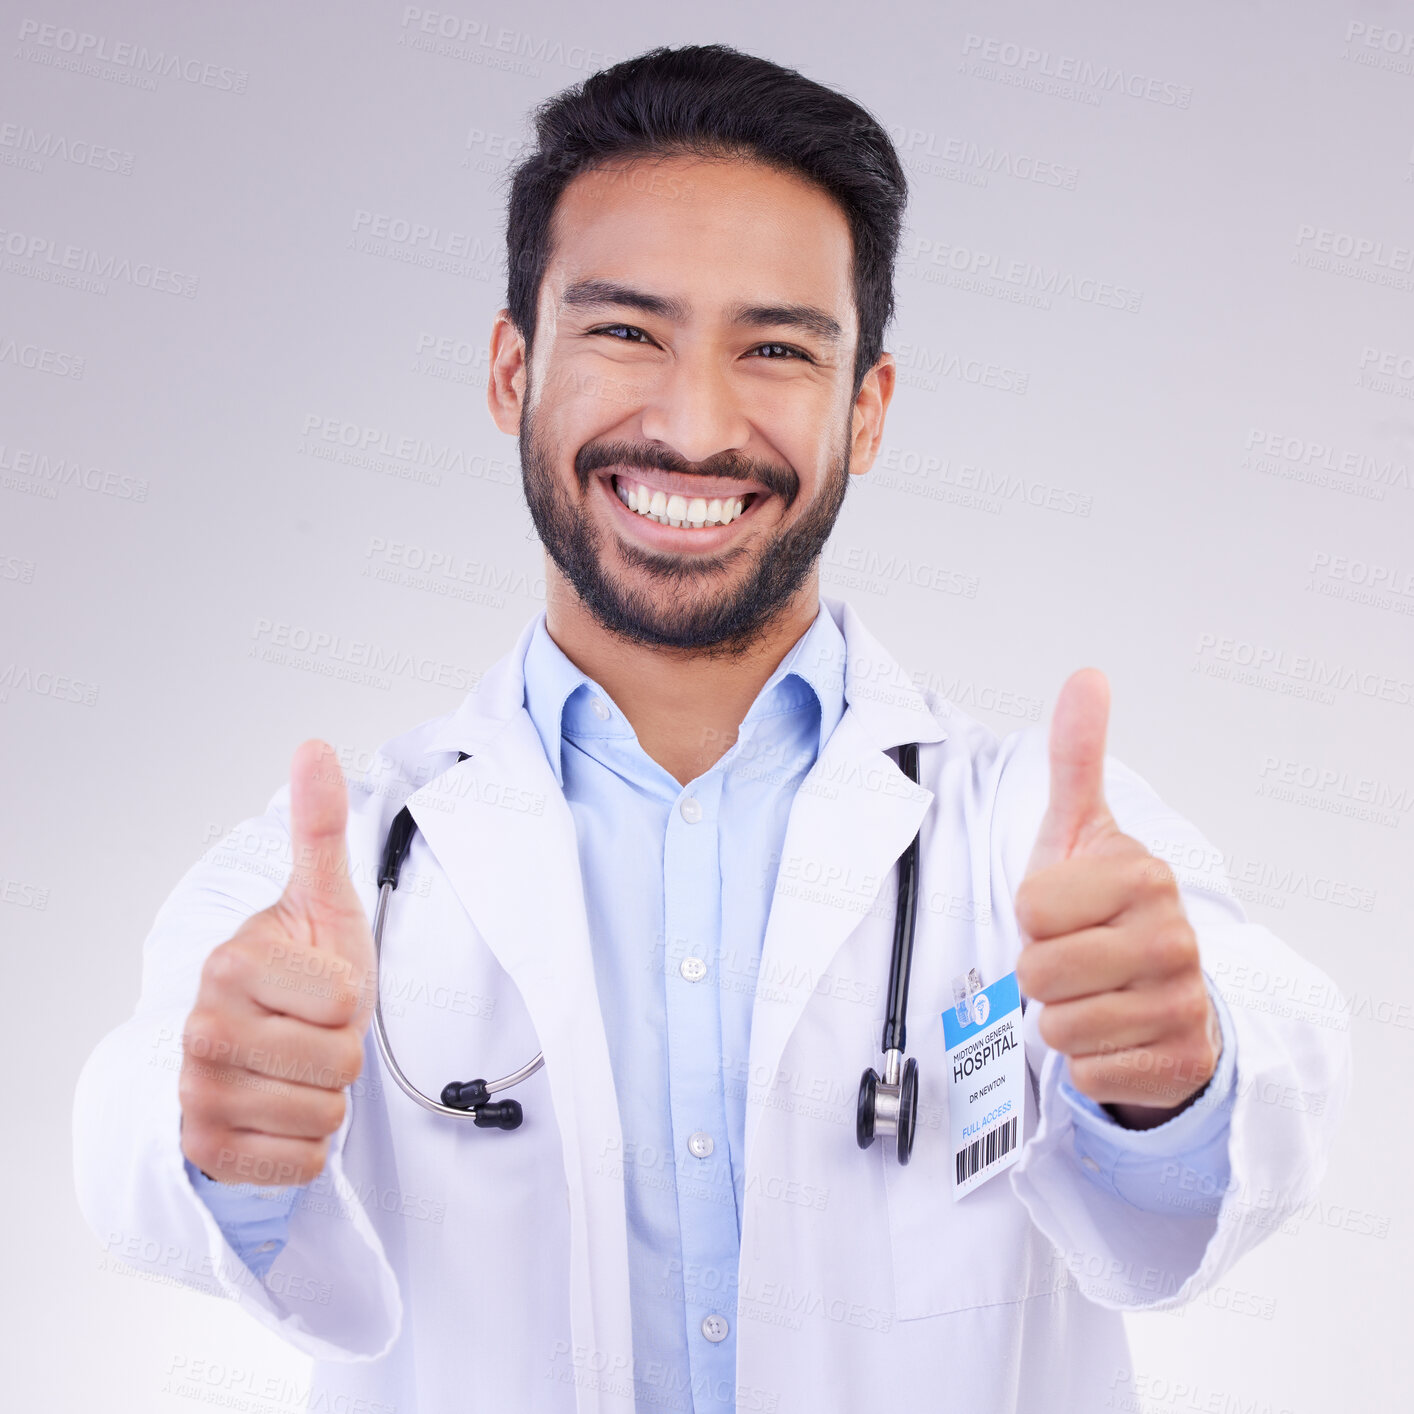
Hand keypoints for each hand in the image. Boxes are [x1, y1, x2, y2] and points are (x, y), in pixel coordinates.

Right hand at [179, 740, 375, 1185]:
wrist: (262, 1049)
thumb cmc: (304, 975)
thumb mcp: (322, 902)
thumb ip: (319, 829)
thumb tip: (315, 747)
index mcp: (232, 962)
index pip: (346, 1002)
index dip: (351, 999)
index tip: (321, 989)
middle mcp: (201, 1028)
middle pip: (338, 1063)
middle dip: (342, 1052)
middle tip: (312, 1034)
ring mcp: (195, 1092)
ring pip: (322, 1117)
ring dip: (326, 1098)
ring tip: (298, 1070)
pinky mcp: (202, 1151)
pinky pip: (297, 1165)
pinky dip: (305, 1147)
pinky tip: (280, 1114)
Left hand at [1013, 670, 1220, 1126]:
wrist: (1158, 991)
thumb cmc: (1101, 908)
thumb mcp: (1080, 834)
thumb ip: (1076, 758)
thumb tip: (1087, 677)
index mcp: (1144, 875)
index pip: (1030, 908)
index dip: (1033, 915)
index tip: (1065, 910)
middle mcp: (1174, 938)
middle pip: (1039, 972)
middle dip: (1041, 972)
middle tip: (1073, 959)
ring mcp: (1183, 1004)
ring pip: (1058, 1027)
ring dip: (1061, 1017)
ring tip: (1093, 995)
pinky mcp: (1177, 1065)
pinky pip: (1086, 1075)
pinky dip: (1088, 1063)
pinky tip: (1116, 1035)